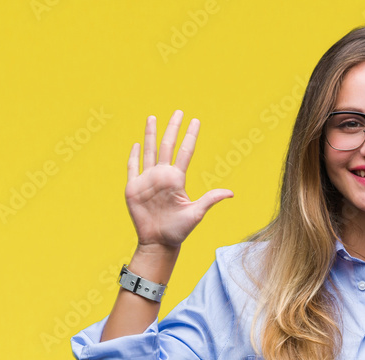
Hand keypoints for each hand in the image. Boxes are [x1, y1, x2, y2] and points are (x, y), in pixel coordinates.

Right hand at [124, 110, 232, 250]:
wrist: (159, 242)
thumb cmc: (178, 230)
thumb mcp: (196, 213)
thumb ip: (210, 200)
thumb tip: (231, 193)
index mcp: (177, 179)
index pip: (185, 152)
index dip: (190, 136)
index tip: (196, 121)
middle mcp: (162, 175)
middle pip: (167, 145)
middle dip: (172, 128)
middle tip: (179, 111)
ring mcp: (148, 180)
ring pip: (149, 151)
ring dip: (150, 134)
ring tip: (152, 117)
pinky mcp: (133, 188)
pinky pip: (133, 168)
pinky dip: (133, 156)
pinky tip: (137, 144)